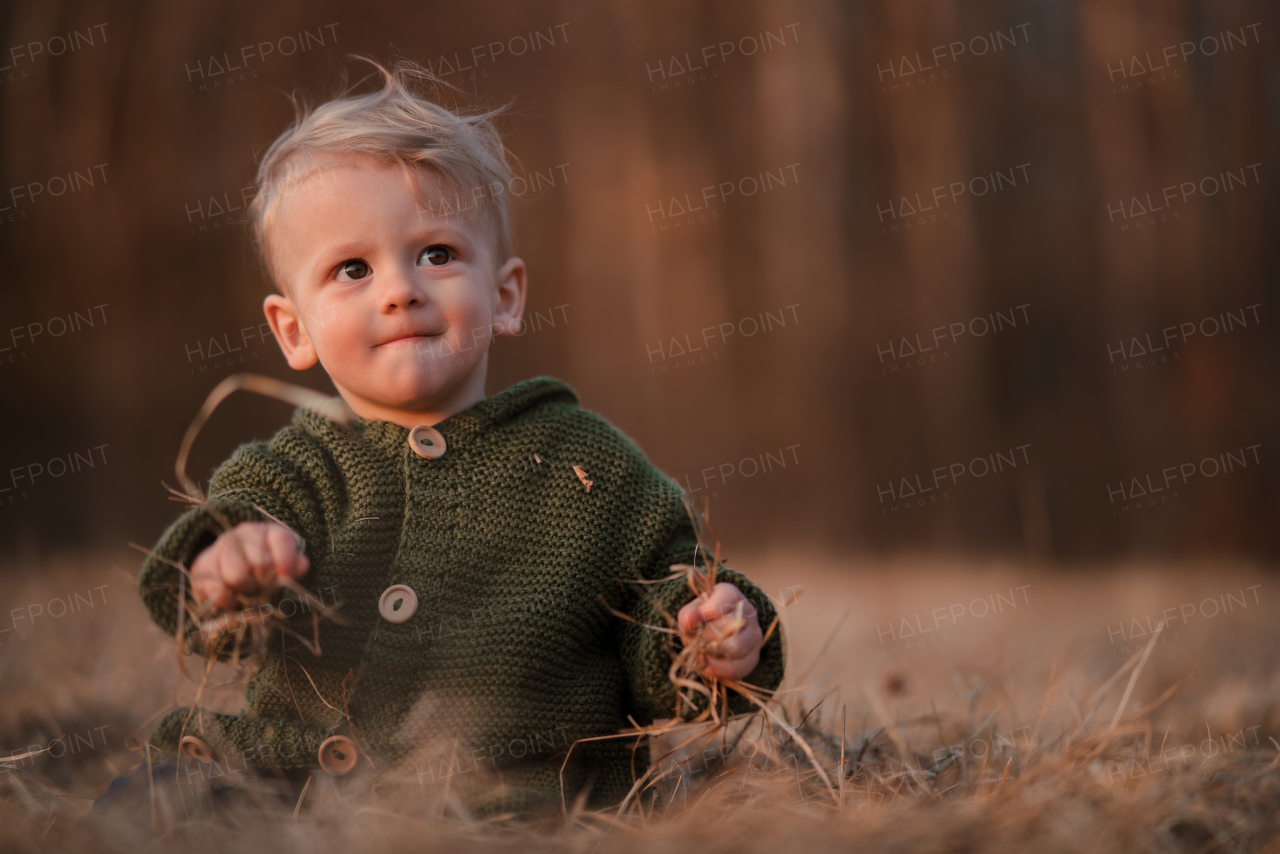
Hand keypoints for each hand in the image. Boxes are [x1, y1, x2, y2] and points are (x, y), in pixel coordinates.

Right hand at [188, 521, 309, 612]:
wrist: (228, 565)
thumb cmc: (266, 567)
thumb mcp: (285, 563)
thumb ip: (294, 565)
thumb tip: (302, 564)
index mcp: (270, 530)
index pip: (282, 540)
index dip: (287, 563)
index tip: (286, 579)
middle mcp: (244, 534)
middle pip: (260, 562)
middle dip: (265, 583)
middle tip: (266, 590)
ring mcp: (221, 547)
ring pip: (237, 576)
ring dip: (246, 592)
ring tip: (250, 593)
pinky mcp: (203, 565)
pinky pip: (216, 588)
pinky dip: (227, 600)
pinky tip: (234, 599)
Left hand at [676, 582, 762, 679]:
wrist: (716, 638)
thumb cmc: (702, 620)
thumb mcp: (693, 612)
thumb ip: (689, 614)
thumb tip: (688, 621)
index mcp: (733, 596)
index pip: (726, 597)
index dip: (709, 609)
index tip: (699, 616)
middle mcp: (748, 614)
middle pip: (730, 623)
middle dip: (707, 633)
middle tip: (698, 637)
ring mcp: (754, 636)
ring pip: (736, 646)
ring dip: (713, 651)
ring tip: (702, 650)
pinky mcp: (752, 658)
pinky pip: (736, 666)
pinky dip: (717, 667)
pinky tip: (709, 661)